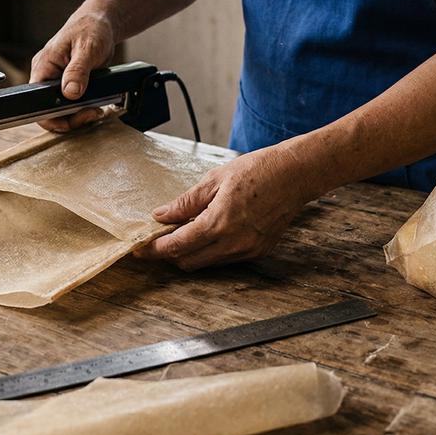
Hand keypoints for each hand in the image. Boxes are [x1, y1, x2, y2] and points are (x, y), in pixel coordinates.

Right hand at [29, 4, 117, 131]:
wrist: (100, 24)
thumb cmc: (91, 28)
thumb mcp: (87, 49)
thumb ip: (78, 71)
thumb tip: (70, 93)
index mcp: (43, 66)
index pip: (36, 101)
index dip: (52, 116)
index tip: (74, 118)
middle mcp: (46, 76)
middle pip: (49, 110)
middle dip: (71, 118)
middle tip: (92, 113)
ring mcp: (57, 81)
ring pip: (61, 110)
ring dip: (78, 115)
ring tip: (95, 110)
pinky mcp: (68, 84)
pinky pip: (70, 104)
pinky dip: (82, 109)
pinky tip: (94, 106)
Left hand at [135, 144, 320, 269]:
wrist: (295, 175)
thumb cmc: (258, 171)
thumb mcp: (214, 179)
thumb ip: (186, 202)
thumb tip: (161, 215)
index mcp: (219, 223)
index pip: (177, 246)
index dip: (155, 249)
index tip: (140, 248)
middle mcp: (233, 243)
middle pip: (188, 262)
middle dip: (170, 254)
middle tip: (157, 239)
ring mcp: (247, 250)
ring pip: (207, 263)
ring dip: (190, 253)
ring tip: (182, 232)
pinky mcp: (258, 251)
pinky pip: (225, 259)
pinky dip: (211, 251)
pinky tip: (208, 233)